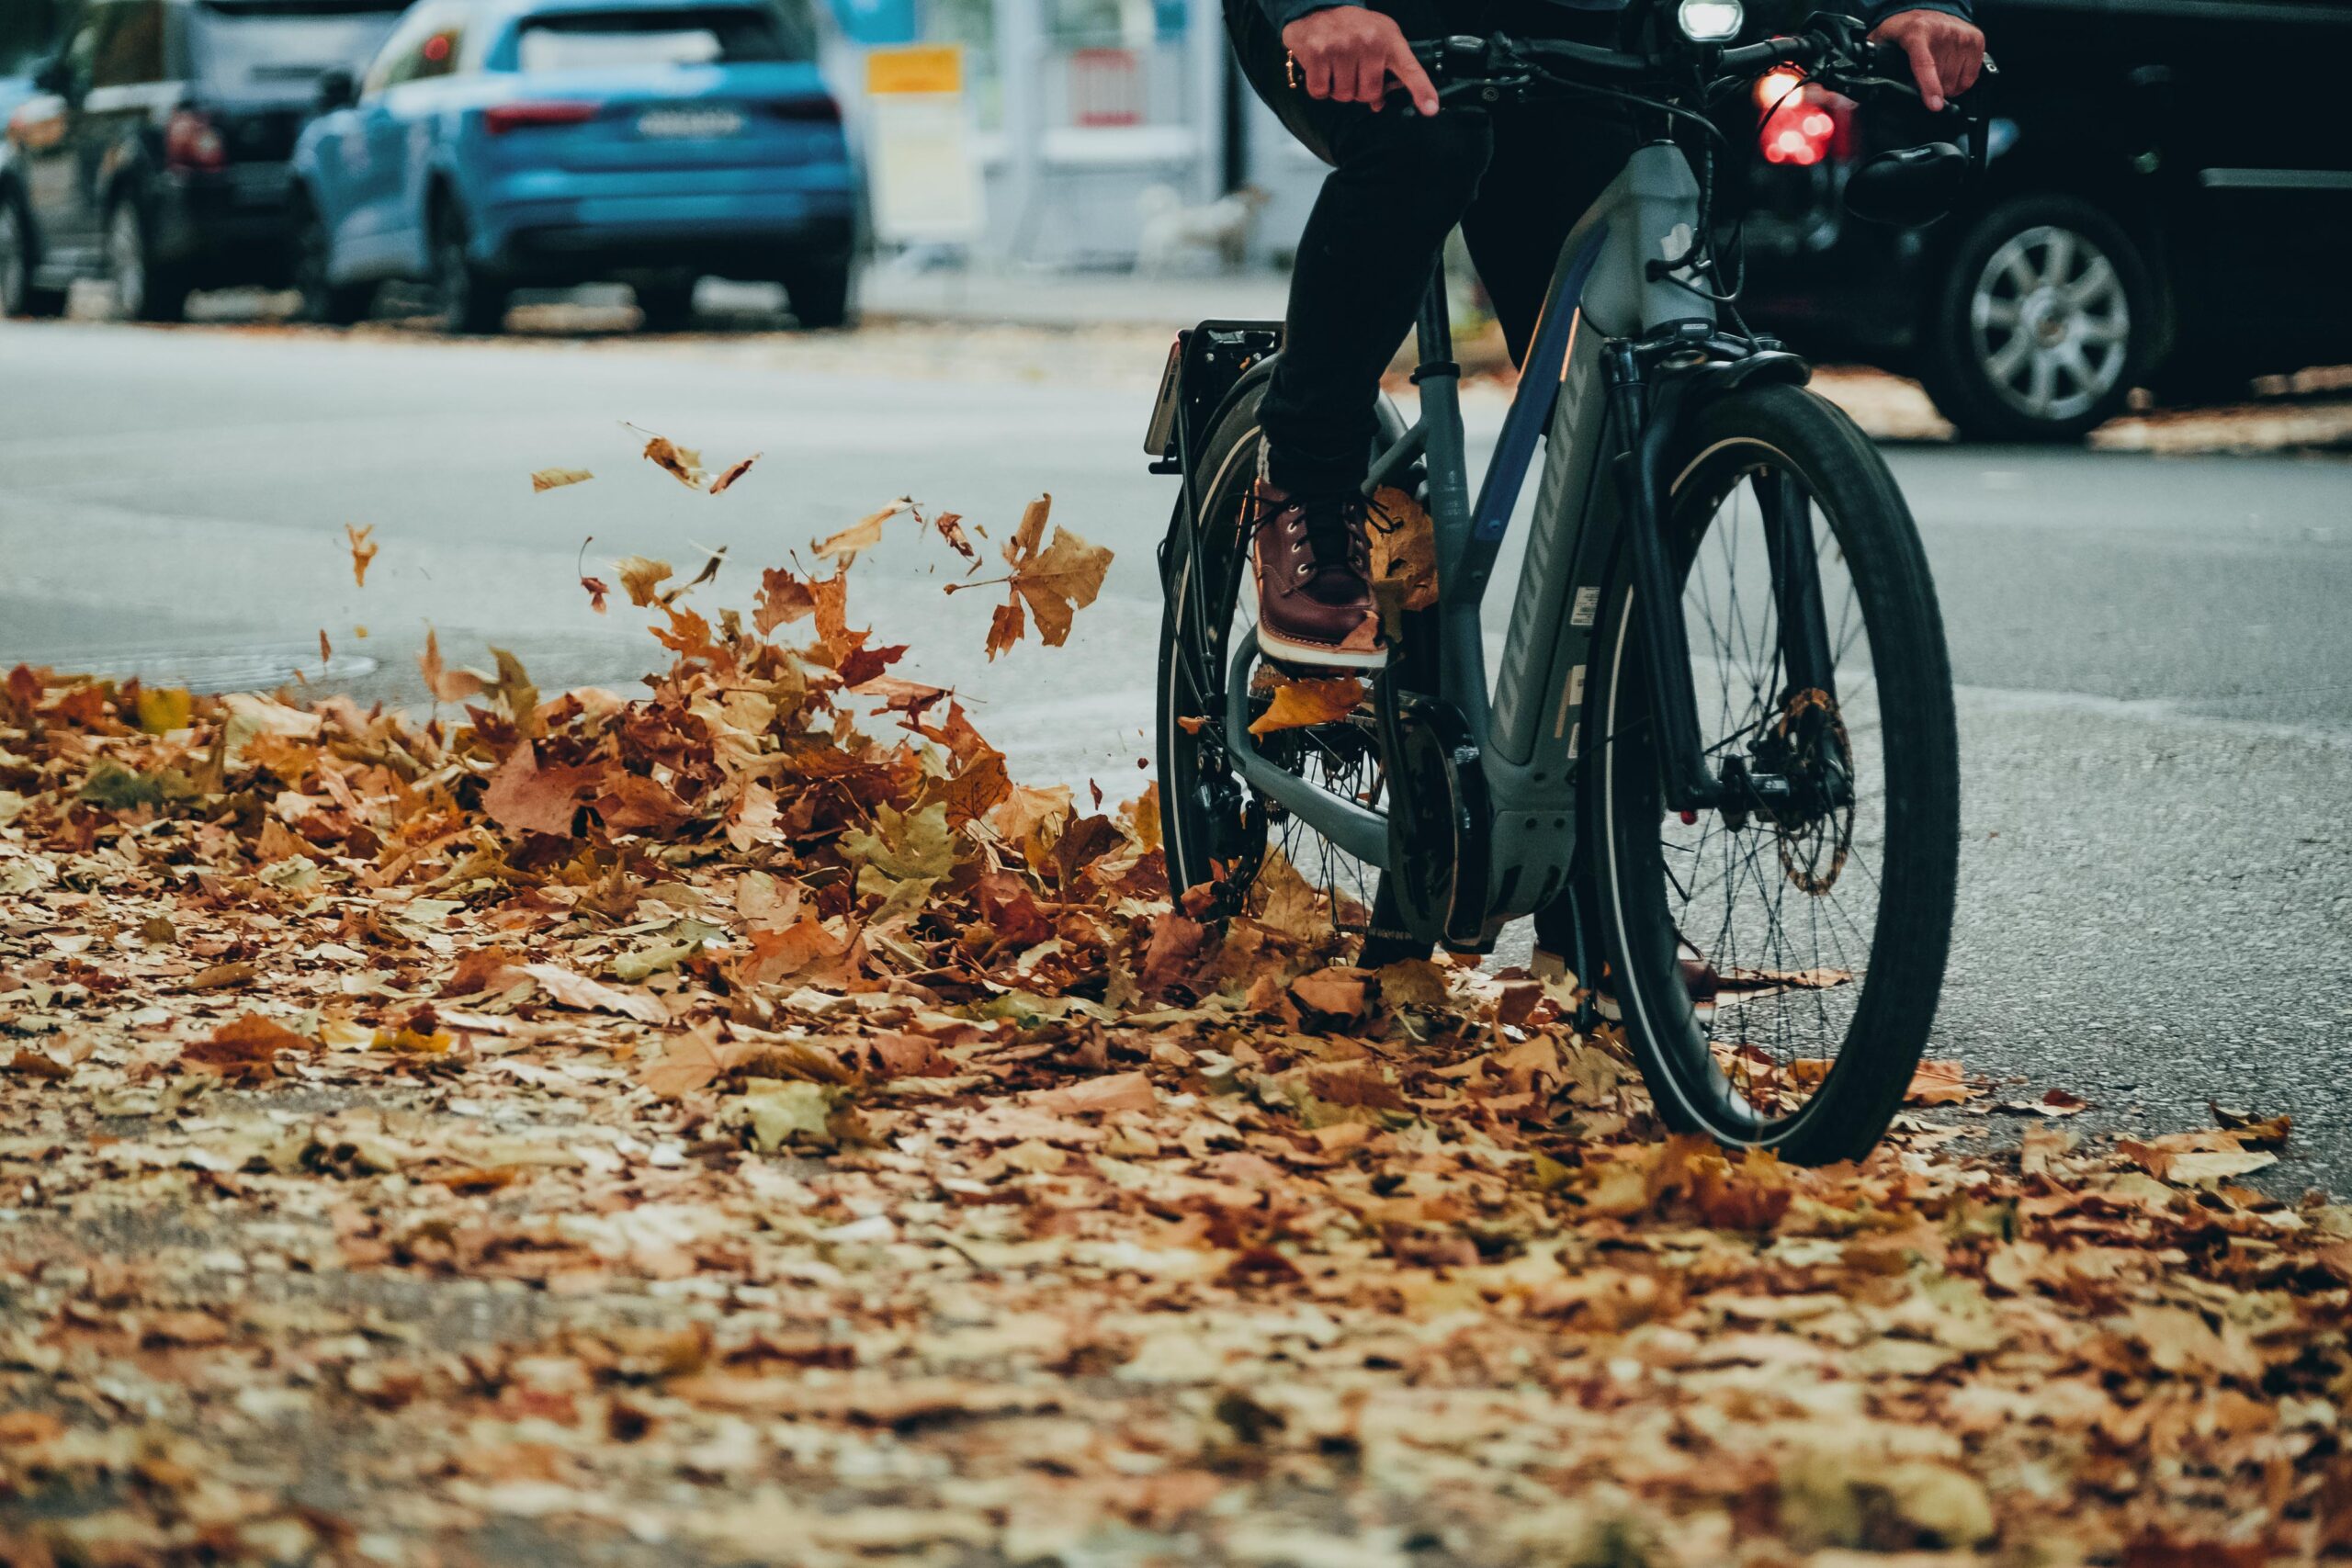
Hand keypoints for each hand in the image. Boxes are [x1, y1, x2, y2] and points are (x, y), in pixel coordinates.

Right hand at [1281, 6, 1439, 114]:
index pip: (1410, 69)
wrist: (1320, 9)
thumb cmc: (1354, 29)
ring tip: (1336, 68)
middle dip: (1357, 90)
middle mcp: (1368, 41)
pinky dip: (1319, 88)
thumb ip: (1384, 72)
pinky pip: (1321, 91)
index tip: (1430, 109)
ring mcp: (1342, 46)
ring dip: (1337, 89)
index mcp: (1389, 40)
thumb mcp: (1378, 42)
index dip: (1421, 90)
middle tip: (1352, 71)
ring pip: (1344, 95)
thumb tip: (1378, 104)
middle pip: (1368, 94)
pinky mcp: (1319, 53)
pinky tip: (1321, 70)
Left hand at [1869, 8, 1984, 112]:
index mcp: (1916, 33)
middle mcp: (1943, 31)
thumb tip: (1860, 84)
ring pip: (1956, 82)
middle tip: (1921, 82)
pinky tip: (1950, 72)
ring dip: (1945, 87)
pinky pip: (1970, 77)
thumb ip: (1872, 60)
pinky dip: (1960, 82)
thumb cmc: (1904, 29)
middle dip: (1930, 90)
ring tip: (1935, 76)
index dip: (1929, 88)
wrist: (1927, 11)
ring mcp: (1961, 35)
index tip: (1934, 105)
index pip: (1925, 64)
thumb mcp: (1882, 40)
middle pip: (1941, 80)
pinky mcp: (1976, 40)